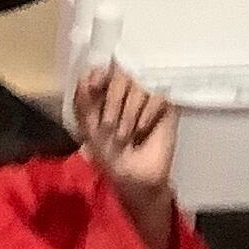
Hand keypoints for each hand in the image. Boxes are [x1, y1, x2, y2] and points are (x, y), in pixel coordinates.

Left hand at [74, 64, 177, 248]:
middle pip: (121, 76)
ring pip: (139, 85)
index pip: (102, 71)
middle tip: (109, 126)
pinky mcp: (165, 108)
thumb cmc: (109, 154)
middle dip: (112, 102)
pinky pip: (157, 96)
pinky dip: (148, 113)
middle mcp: (126, 92)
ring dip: (129, 113)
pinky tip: (143, 130)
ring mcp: (146, 98)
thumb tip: (85, 73)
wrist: (135, 177)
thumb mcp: (88, 129)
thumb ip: (82, 102)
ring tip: (126, 135)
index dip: (99, 75)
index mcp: (104, 94)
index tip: (95, 85)